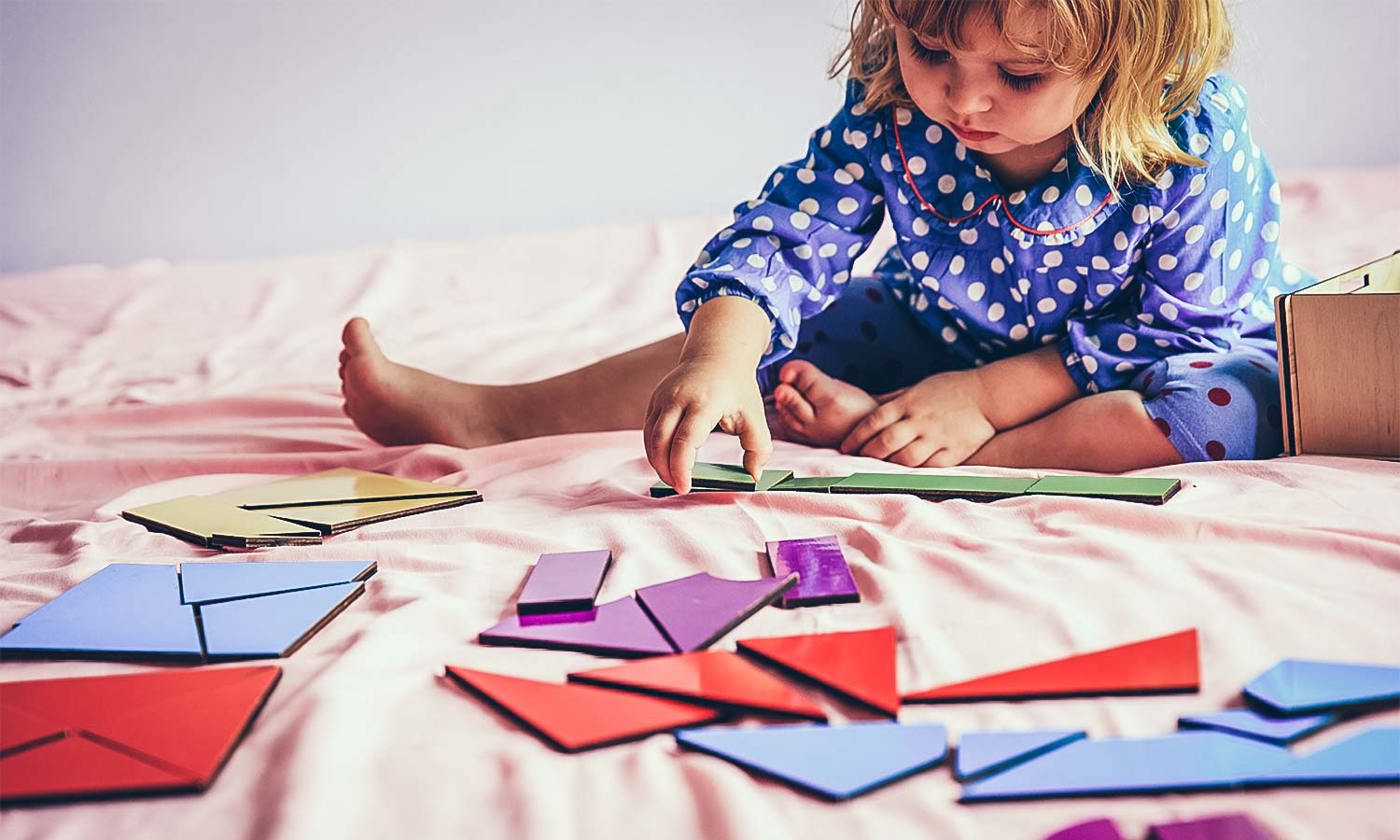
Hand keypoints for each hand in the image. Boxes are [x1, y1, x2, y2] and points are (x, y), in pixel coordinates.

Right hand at [645, 356, 771, 493]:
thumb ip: (759, 447)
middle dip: (665, 469)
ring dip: (657, 462)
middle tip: (679, 487)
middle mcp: (678, 398)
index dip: (681, 467)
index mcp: (704, 402)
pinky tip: (666, 462)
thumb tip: (754, 475)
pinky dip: (654, 450)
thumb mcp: (755, 415)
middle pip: (660, 441)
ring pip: (650, 437)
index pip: (685, 440)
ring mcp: (662, 398)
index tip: (685, 487)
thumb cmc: (737, 388)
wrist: (718, 356)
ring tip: (672, 478)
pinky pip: (648, 430)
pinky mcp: (655, 400)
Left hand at [839, 369, 995, 467]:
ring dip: (889, 466)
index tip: (845, 448)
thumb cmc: (949, 389)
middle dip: (868, 454)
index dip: (855, 437)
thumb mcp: (917, 387)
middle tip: (860, 461)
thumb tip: (864, 405)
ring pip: (905, 459)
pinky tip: (906, 475)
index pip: (873, 421)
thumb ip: (891, 400)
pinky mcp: (954, 452)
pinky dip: (915, 473)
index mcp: (908, 403)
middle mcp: (920, 420)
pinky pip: (930, 468)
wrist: (988, 395)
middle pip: (886, 442)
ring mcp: (937, 437)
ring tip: (881, 469)